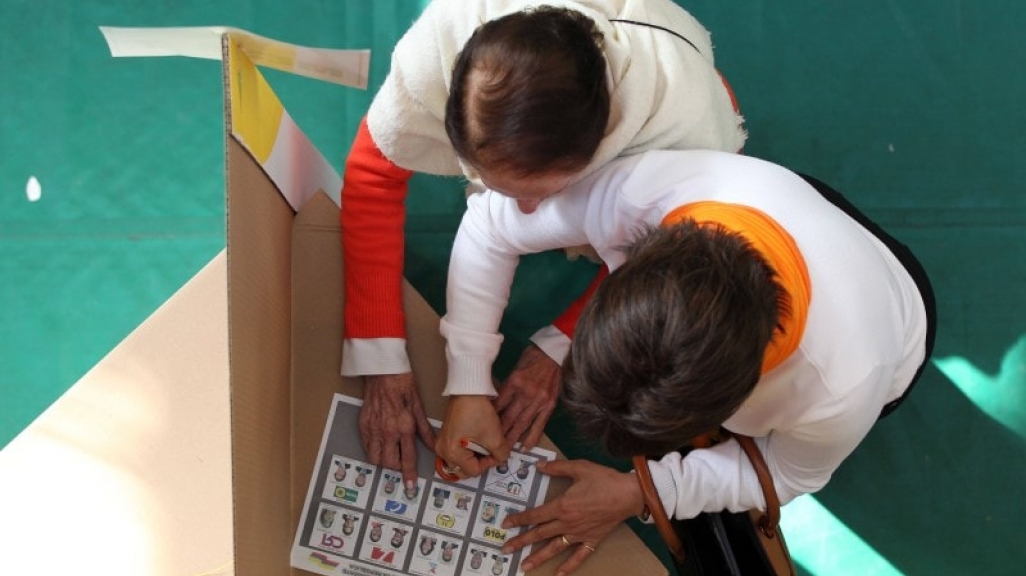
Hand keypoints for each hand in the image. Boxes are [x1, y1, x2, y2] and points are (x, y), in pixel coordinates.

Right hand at [360, 373, 435, 487]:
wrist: (382, 371)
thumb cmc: (403, 384)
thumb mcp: (418, 406)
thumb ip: (425, 430)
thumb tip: (434, 446)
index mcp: (404, 427)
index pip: (407, 458)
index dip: (409, 474)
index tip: (410, 486)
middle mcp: (387, 432)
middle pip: (389, 463)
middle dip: (396, 466)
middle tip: (400, 461)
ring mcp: (372, 429)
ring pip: (374, 458)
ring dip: (382, 460)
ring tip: (389, 453)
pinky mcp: (362, 425)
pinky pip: (365, 446)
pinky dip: (372, 449)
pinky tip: (379, 443)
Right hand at [435, 395, 507, 477]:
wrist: (468, 390)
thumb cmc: (478, 413)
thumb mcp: (494, 437)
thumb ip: (500, 454)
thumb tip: (501, 459)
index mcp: (452, 454)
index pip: (474, 470)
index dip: (489, 463)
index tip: (498, 451)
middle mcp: (442, 452)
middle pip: (465, 468)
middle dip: (481, 461)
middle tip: (491, 450)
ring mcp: (442, 443)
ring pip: (462, 460)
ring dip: (476, 455)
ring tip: (485, 443)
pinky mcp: (446, 435)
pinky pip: (458, 450)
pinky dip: (470, 448)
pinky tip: (478, 438)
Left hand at [494, 345, 559, 449]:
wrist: (553, 353)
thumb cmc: (531, 358)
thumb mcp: (514, 369)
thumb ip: (506, 387)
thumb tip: (495, 403)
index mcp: (514, 383)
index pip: (499, 405)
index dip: (490, 418)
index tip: (481, 429)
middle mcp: (526, 394)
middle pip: (509, 417)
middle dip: (498, 433)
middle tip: (488, 446)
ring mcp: (539, 401)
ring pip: (522, 424)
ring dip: (512, 438)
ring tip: (503, 450)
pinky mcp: (549, 405)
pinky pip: (539, 425)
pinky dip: (532, 437)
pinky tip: (525, 448)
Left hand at [502, 460, 643, 574]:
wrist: (628, 494)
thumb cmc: (604, 479)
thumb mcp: (579, 467)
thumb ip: (557, 467)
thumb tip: (538, 466)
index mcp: (562, 506)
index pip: (535, 515)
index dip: (519, 520)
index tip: (506, 524)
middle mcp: (567, 523)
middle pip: (539, 534)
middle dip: (521, 542)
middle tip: (505, 549)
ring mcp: (579, 534)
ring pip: (554, 548)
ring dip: (538, 557)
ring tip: (524, 566)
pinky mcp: (592, 540)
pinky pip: (579, 556)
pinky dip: (569, 567)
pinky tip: (559, 575)